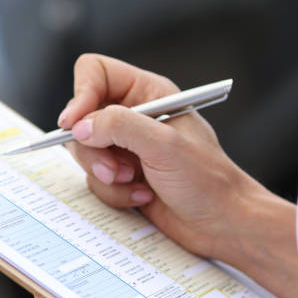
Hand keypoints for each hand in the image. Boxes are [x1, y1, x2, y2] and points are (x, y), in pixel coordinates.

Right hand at [57, 54, 266, 259]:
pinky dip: (115, 192)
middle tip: (114, 168)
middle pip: (83, 117)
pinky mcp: (123, 176)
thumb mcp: (164, 145)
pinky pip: (96, 179)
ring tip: (134, 183)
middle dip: (93, 148)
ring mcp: (127, 147)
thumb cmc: (208, 180)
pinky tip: (143, 197)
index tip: (74, 124)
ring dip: (105, 173)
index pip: (96, 73)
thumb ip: (119, 126)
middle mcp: (135, 116)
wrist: (222, 223)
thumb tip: (80, 126)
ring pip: (85, 151)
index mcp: (149, 93)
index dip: (80, 95)